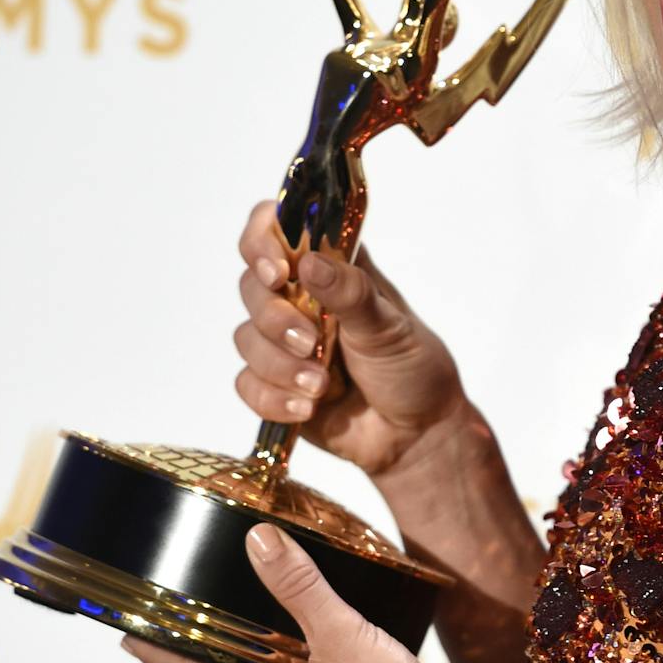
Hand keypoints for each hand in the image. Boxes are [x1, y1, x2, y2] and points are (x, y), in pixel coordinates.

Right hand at [233, 201, 468, 478]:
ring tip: (322, 386)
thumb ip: (351, 294)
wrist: (416, 433)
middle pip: (251, 285)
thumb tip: (310, 265)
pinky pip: (247, 384)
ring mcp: (284, 341)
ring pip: (246, 338)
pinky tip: (308, 408)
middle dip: (274, 318)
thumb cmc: (412, 367)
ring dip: (280, 365)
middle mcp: (302, 298)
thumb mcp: (390, 327)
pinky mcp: (274, 383)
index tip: (277, 272)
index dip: (262, 241)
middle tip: (311, 342)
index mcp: (333, 268)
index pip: (277, 229)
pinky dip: (273, 398)